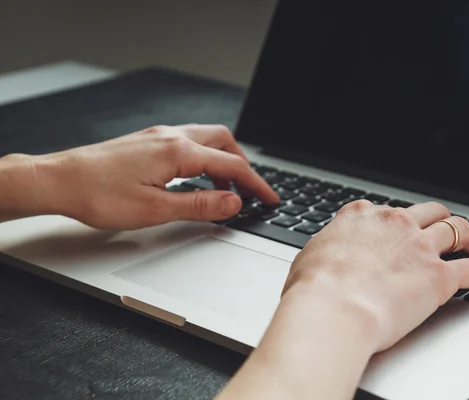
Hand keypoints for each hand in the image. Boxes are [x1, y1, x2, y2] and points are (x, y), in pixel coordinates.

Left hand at [28, 124, 277, 228]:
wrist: (60, 180)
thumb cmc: (98, 194)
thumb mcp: (155, 209)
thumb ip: (200, 205)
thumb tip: (233, 202)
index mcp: (177, 152)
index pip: (231, 166)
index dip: (255, 184)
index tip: (269, 198)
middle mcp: (171, 136)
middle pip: (224, 142)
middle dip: (243, 165)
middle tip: (250, 190)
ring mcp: (158, 136)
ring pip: (206, 139)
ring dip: (222, 160)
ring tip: (224, 189)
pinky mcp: (148, 141)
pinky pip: (188, 142)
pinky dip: (203, 158)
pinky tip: (196, 178)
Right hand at [282, 200, 468, 351]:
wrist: (333, 307)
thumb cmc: (314, 286)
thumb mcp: (311, 256)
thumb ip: (329, 248)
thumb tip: (327, 254)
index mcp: (362, 216)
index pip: (388, 211)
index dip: (399, 222)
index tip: (402, 230)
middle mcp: (394, 223)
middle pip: (430, 211)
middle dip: (441, 219)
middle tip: (447, 231)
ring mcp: (419, 246)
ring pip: (457, 229)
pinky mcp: (439, 276)